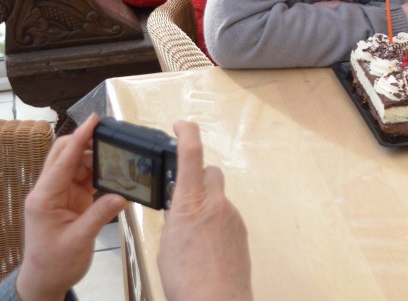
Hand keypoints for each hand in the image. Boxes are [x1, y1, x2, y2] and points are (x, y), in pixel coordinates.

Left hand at [15, 114, 127, 300]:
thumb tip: (122, 194)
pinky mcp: (69, 201)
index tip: (94, 120)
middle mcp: (49, 192)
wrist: (44, 282)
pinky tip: (113, 173)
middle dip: (86, 142)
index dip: (80, 138)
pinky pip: (84, 178)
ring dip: (96, 159)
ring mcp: (59, 195)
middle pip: (65, 154)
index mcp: (44, 198)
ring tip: (118, 156)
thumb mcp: (78, 241)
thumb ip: (100, 215)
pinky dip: (99, 173)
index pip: (63, 160)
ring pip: (77, 164)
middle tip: (110, 135)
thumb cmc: (53, 265)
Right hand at [157, 121, 252, 300]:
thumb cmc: (187, 282)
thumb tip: (182, 214)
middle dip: (197, 179)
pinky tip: (205, 249)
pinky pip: (226, 218)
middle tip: (183, 198)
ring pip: (218, 199)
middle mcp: (216, 204)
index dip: (187, 134)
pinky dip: (215, 226)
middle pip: (210, 174)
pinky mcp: (241, 231)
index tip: (182, 125)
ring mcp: (232, 217)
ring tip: (191, 240)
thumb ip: (175, 221)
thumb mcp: (166, 246)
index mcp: (190, 204)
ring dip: (205, 209)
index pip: (191, 156)